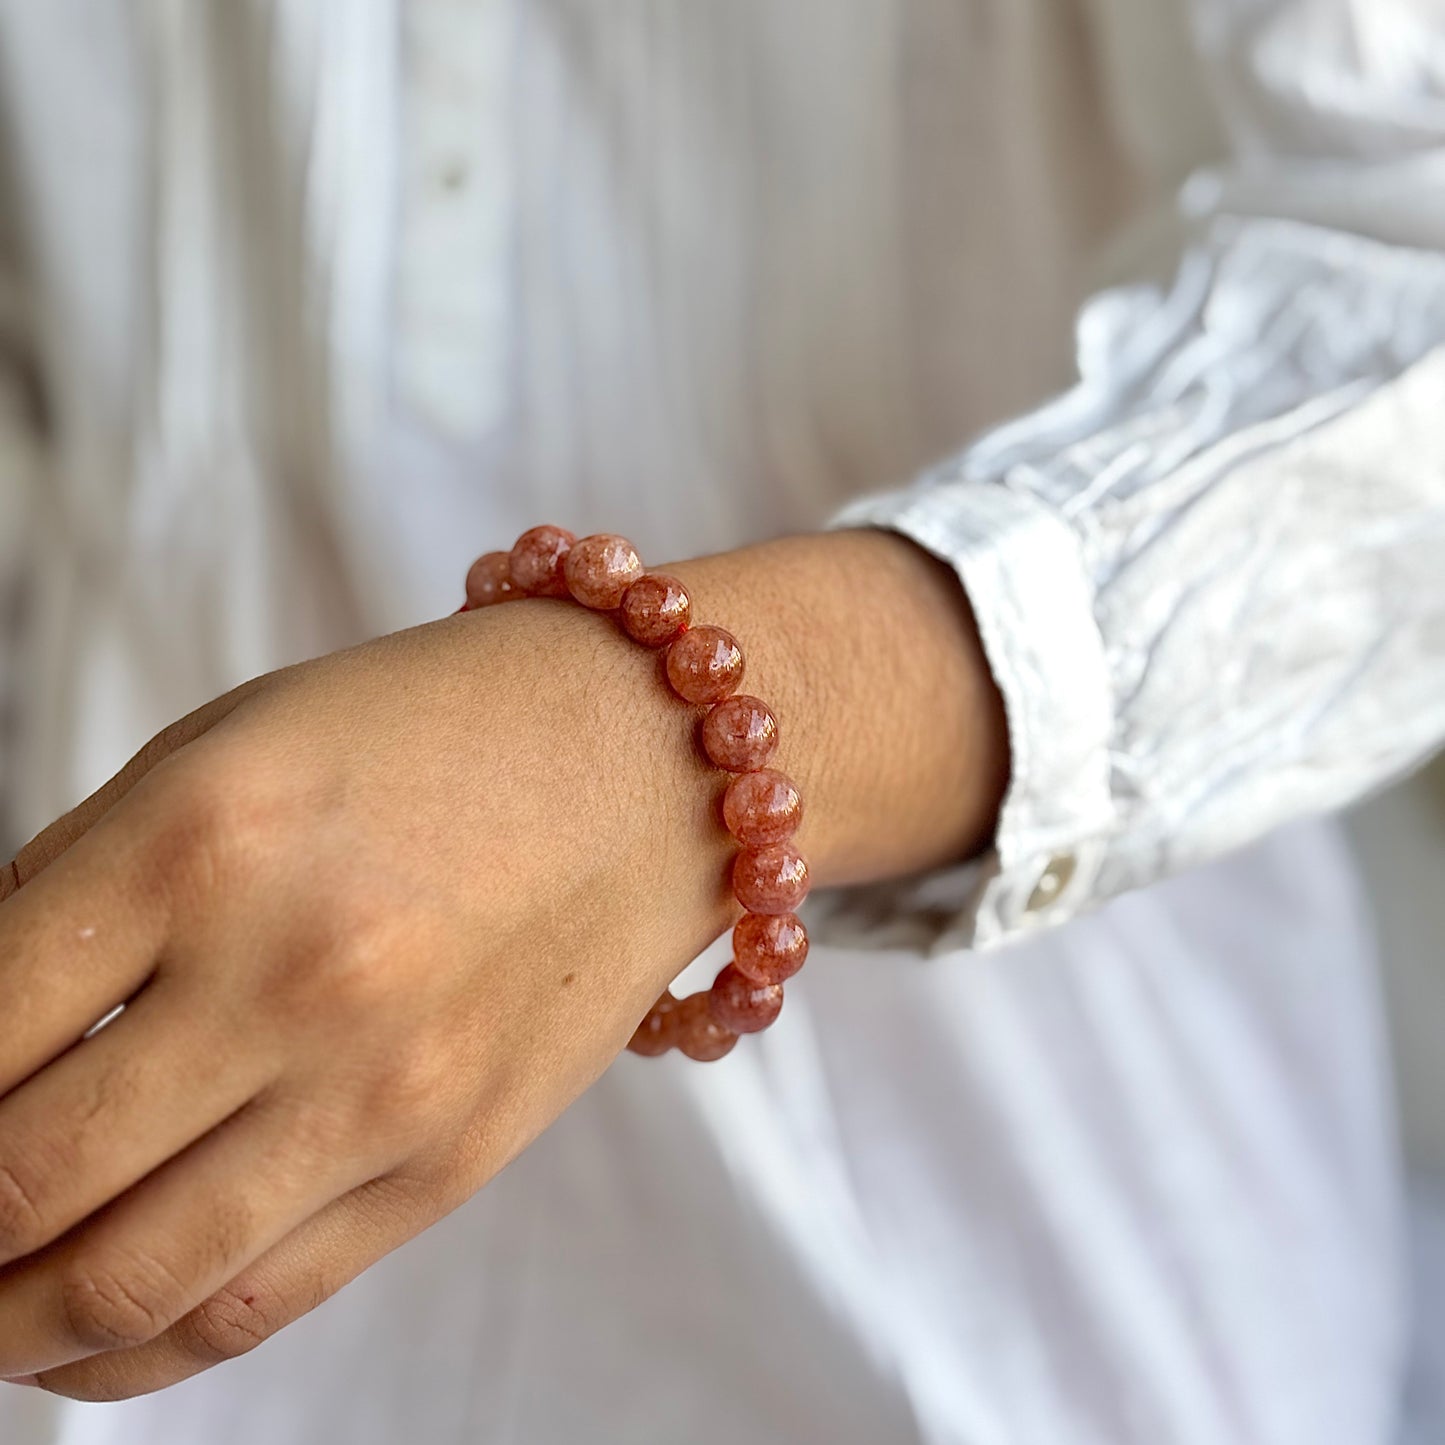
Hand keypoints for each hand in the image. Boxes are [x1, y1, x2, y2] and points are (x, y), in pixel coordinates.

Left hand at [0, 530, 1005, 1399]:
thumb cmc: (425, 731)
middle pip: (18, 1182)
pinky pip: (254, 1304)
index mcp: (204, 835)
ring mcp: (383, 1085)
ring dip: (5, 1326)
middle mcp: (291, 972)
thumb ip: (83, 897)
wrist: (643, 756)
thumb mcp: (228, 753)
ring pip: (124, 1281)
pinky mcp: (450, 1162)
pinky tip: (83, 1340)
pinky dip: (134, 1351)